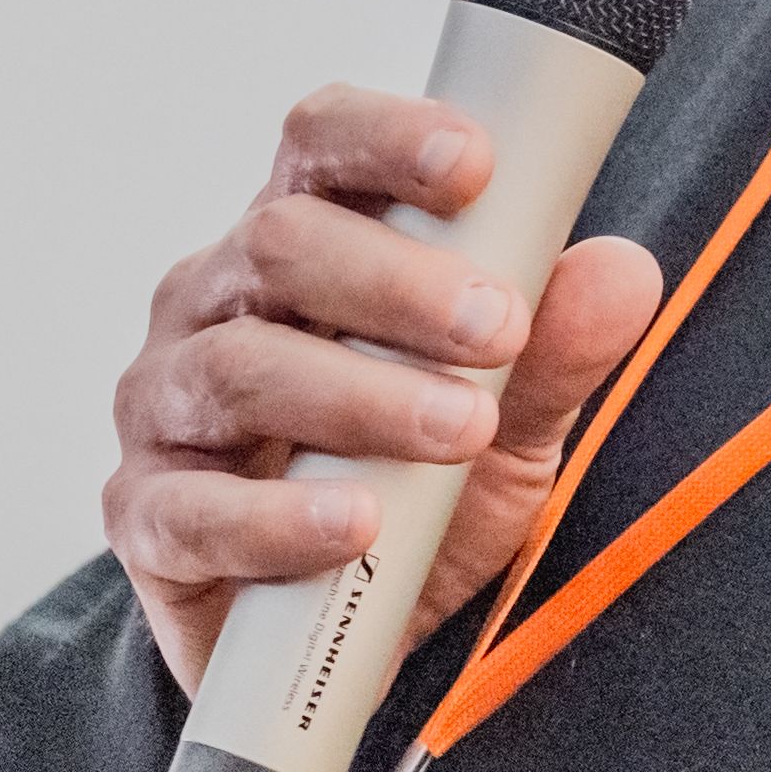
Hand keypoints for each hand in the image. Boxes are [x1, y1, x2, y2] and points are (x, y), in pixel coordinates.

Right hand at [105, 82, 662, 692]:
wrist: (352, 633)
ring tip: (459, 428)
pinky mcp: (147, 515)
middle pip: (282, 245)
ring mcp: (170, 405)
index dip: (387, 137)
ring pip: (241, 367)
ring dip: (361, 396)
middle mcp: (219, 302)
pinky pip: (193, 509)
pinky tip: (357, 525)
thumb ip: (558, 347)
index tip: (474, 164)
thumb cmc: (421, 483)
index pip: (322, 145)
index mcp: (306, 242)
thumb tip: (623, 274)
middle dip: (398, 282)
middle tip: (498, 328)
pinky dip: (280, 518)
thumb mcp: (513, 415)